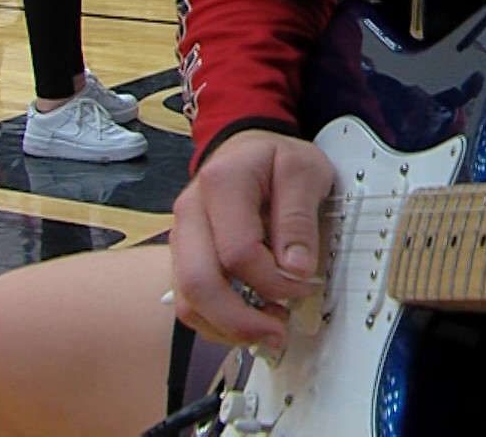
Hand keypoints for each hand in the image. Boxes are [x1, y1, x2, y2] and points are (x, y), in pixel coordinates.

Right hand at [170, 130, 335, 349]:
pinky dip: (217, 323)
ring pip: (187, 300)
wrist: (247, 151)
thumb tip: (295, 268)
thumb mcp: (303, 171)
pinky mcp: (183, 258)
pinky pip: (189, 302)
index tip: (303, 285)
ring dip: (227, 327)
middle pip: (198, 282)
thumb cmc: (274, 160)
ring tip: (267, 330)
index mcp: (220, 184)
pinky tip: (248, 321)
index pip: (238, 251)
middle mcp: (190, 212)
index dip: (273, 280)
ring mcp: (182, 237)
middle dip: (240, 320)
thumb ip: (298, 218)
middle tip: (277, 333)